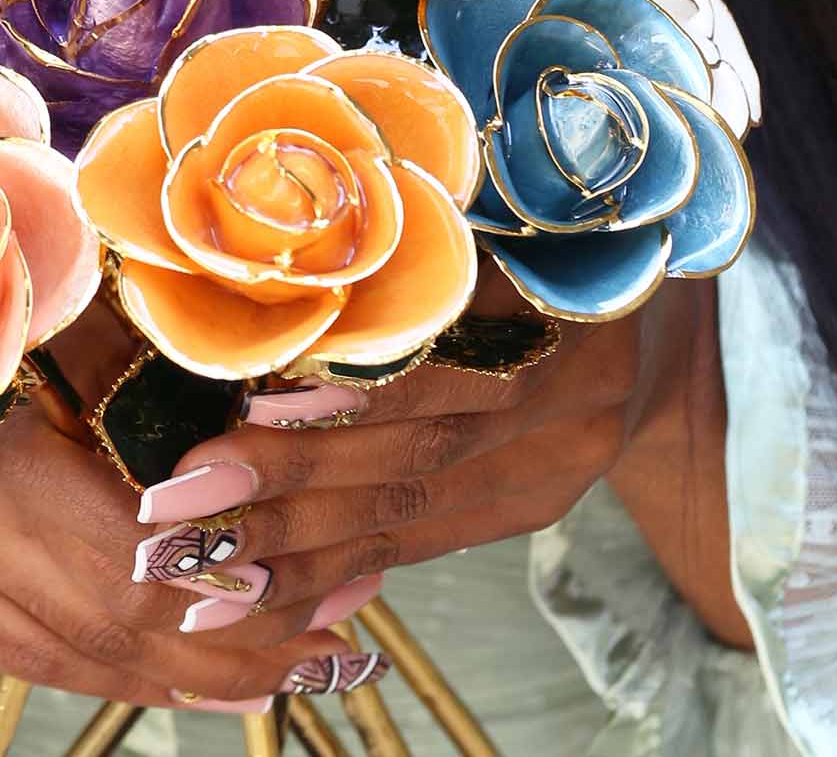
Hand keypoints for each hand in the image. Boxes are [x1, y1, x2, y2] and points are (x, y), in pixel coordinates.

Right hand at [0, 384, 390, 712]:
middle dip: (235, 640)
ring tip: (298, 672)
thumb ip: (147, 351)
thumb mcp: (61, 290)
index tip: (318, 573)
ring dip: (196, 673)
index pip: (123, 548)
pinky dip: (124, 674)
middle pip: (109, 614)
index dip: (226, 576)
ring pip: (77, 651)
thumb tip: (275, 405)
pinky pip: (32, 656)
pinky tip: (201, 681)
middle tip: (337, 642)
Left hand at [129, 269, 749, 645]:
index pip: (446, 370)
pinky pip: (436, 544)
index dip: (351, 398)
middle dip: (293, 486)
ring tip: (203, 572)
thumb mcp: (501, 225)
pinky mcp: (535, 504)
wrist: (652, 316)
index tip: (250, 409)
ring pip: (420, 513)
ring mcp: (556, 466)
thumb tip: (287, 290)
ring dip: (303, 549)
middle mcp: (566, 404)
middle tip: (184, 505)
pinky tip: (276, 610)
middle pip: (421, 455)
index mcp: (565, 314)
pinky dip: (351, 574)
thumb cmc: (550, 241)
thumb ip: (417, 256)